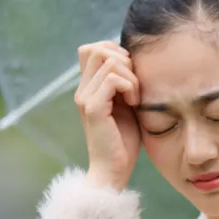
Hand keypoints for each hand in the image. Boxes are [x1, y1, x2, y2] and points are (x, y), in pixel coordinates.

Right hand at [73, 40, 140, 190]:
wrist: (114, 170)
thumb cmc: (124, 141)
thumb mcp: (127, 105)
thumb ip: (125, 84)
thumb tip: (134, 61)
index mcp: (88, 88)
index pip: (92, 48)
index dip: (115, 52)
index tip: (131, 75)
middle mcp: (82, 90)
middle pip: (97, 49)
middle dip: (124, 60)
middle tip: (134, 85)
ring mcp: (85, 98)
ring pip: (107, 61)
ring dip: (130, 76)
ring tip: (135, 98)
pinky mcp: (93, 108)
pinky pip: (112, 79)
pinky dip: (129, 86)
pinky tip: (134, 104)